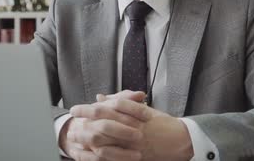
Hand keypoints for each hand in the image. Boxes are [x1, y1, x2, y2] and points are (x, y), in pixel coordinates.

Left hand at [70, 91, 193, 160]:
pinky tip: (88, 151)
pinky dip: (98, 154)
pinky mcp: (136, 157)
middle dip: (84, 120)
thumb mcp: (144, 109)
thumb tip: (100, 97)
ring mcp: (134, 143)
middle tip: (71, 120)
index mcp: (135, 113)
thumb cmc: (163, 123)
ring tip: (74, 135)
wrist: (181, 141)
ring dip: (88, 137)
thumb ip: (121, 102)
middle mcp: (133, 127)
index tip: (76, 108)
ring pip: (105, 140)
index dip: (88, 108)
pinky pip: (113, 157)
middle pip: (103, 122)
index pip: (107, 107)